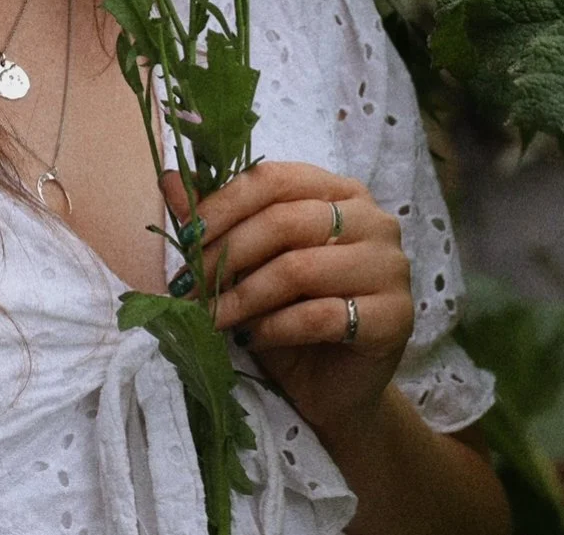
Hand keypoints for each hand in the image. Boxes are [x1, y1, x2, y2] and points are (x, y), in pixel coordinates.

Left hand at [160, 161, 414, 438]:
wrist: (330, 386)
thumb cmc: (285, 311)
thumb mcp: (245, 262)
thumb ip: (214, 219)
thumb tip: (168, 180)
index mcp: (336, 190)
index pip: (273, 178)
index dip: (222, 204)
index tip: (184, 236)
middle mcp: (371, 219)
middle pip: (284, 221)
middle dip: (226, 254)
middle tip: (188, 284)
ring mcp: (390, 267)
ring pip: (299, 268)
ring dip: (243, 295)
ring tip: (210, 316)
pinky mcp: (396, 317)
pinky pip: (320, 316)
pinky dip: (274, 327)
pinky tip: (250, 338)